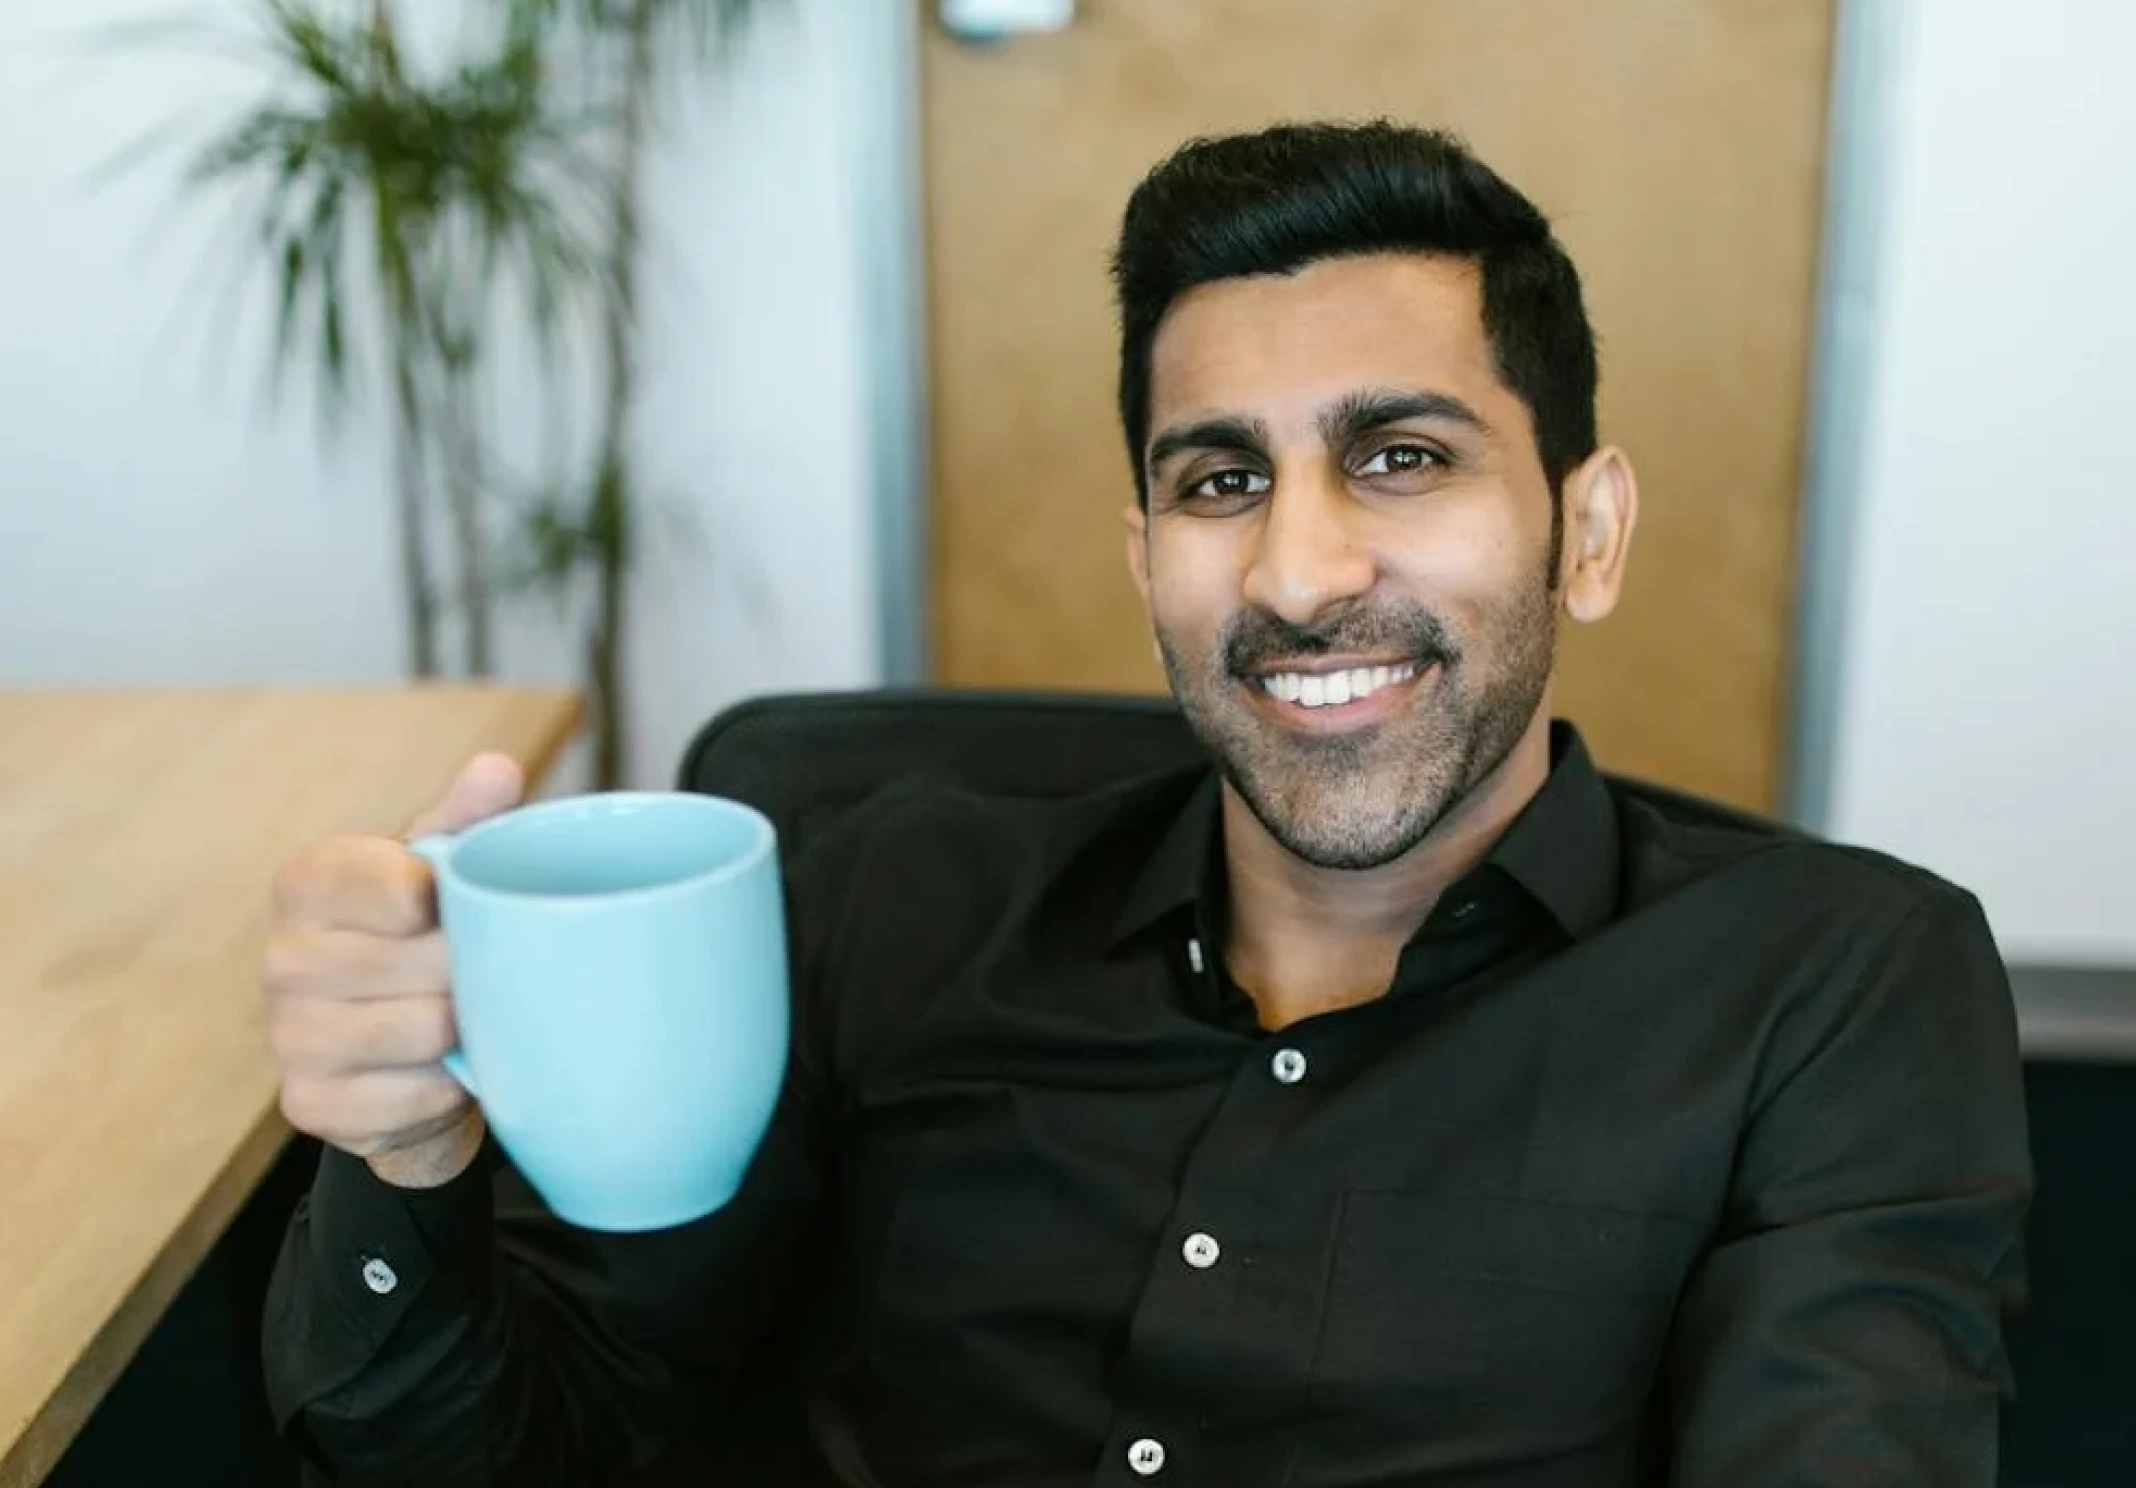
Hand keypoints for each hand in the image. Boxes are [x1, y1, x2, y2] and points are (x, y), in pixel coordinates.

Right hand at [263, 753, 524, 1188]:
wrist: (406, 1055)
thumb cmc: (426, 941)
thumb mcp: (447, 872)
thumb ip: (470, 820)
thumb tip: (496, 770)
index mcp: (310, 881)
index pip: (398, 887)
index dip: (450, 906)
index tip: (459, 912)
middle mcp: (282, 956)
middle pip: (421, 964)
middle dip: (470, 972)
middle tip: (477, 975)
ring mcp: (287, 1035)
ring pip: (421, 1030)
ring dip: (463, 1031)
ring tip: (463, 1020)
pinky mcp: (307, 1103)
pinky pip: (411, 1096)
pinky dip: (444, 1088)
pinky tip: (441, 1071)